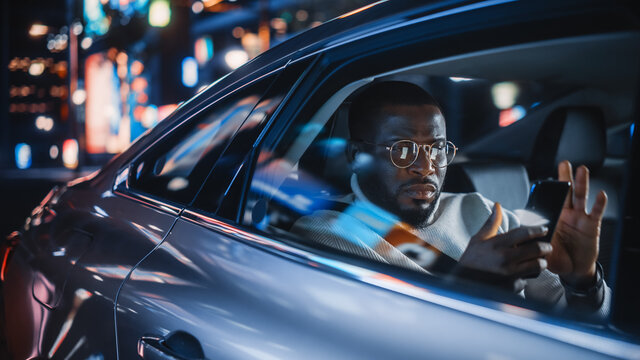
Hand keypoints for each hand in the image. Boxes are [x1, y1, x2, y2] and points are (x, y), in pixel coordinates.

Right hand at [458, 203, 550, 290]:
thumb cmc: (471, 259)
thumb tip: (498, 206)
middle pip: (537, 249)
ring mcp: (510, 274)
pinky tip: (520, 275)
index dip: (538, 230)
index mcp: (497, 244)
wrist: (462, 282)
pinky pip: (528, 280)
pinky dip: (526, 277)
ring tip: (537, 261)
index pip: (525, 233)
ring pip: (538, 266)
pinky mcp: (512, 286)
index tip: (543, 229)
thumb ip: (491, 223)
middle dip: (545, 247)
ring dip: (540, 262)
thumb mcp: (478, 239)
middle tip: (546, 247)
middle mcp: (505, 259)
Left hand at [547, 161, 606, 285]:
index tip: (544, 181)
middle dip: (565, 178)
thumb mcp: (542, 250)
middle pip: (565, 193)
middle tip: (564, 163)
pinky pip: (596, 213)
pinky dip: (600, 204)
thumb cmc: (557, 258)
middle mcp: (566, 214)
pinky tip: (601, 194)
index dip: (548, 191)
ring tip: (582, 170)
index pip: (549, 201)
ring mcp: (579, 218)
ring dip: (582, 183)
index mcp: (552, 218)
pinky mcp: (592, 226)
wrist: (574, 270)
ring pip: (581, 198)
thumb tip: (525, 241)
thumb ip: (535, 244)